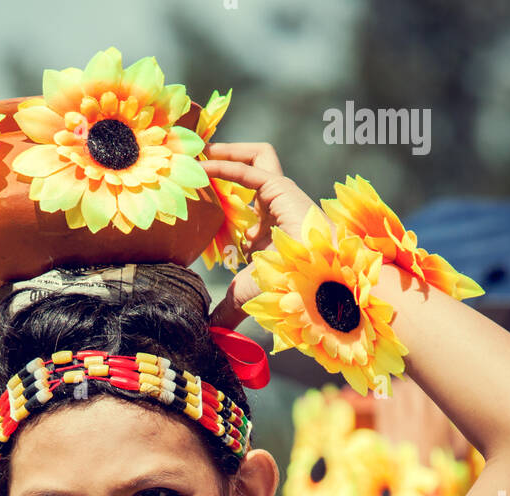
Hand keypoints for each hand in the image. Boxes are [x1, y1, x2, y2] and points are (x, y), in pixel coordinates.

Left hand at [201, 143, 320, 329]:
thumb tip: (211, 330)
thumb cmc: (287, 291)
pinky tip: (202, 166)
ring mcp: (283, 197)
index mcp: (273, 232)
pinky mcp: (283, 189)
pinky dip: (225, 164)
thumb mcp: (246, 297)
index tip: (196, 201)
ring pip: (258, 158)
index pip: (249, 208)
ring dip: (229, 151)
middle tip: (197, 162)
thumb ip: (228, 309)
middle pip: (255, 173)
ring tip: (199, 150)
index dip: (223, 203)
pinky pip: (251, 168)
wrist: (313, 284)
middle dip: (228, 162)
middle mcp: (278, 210)